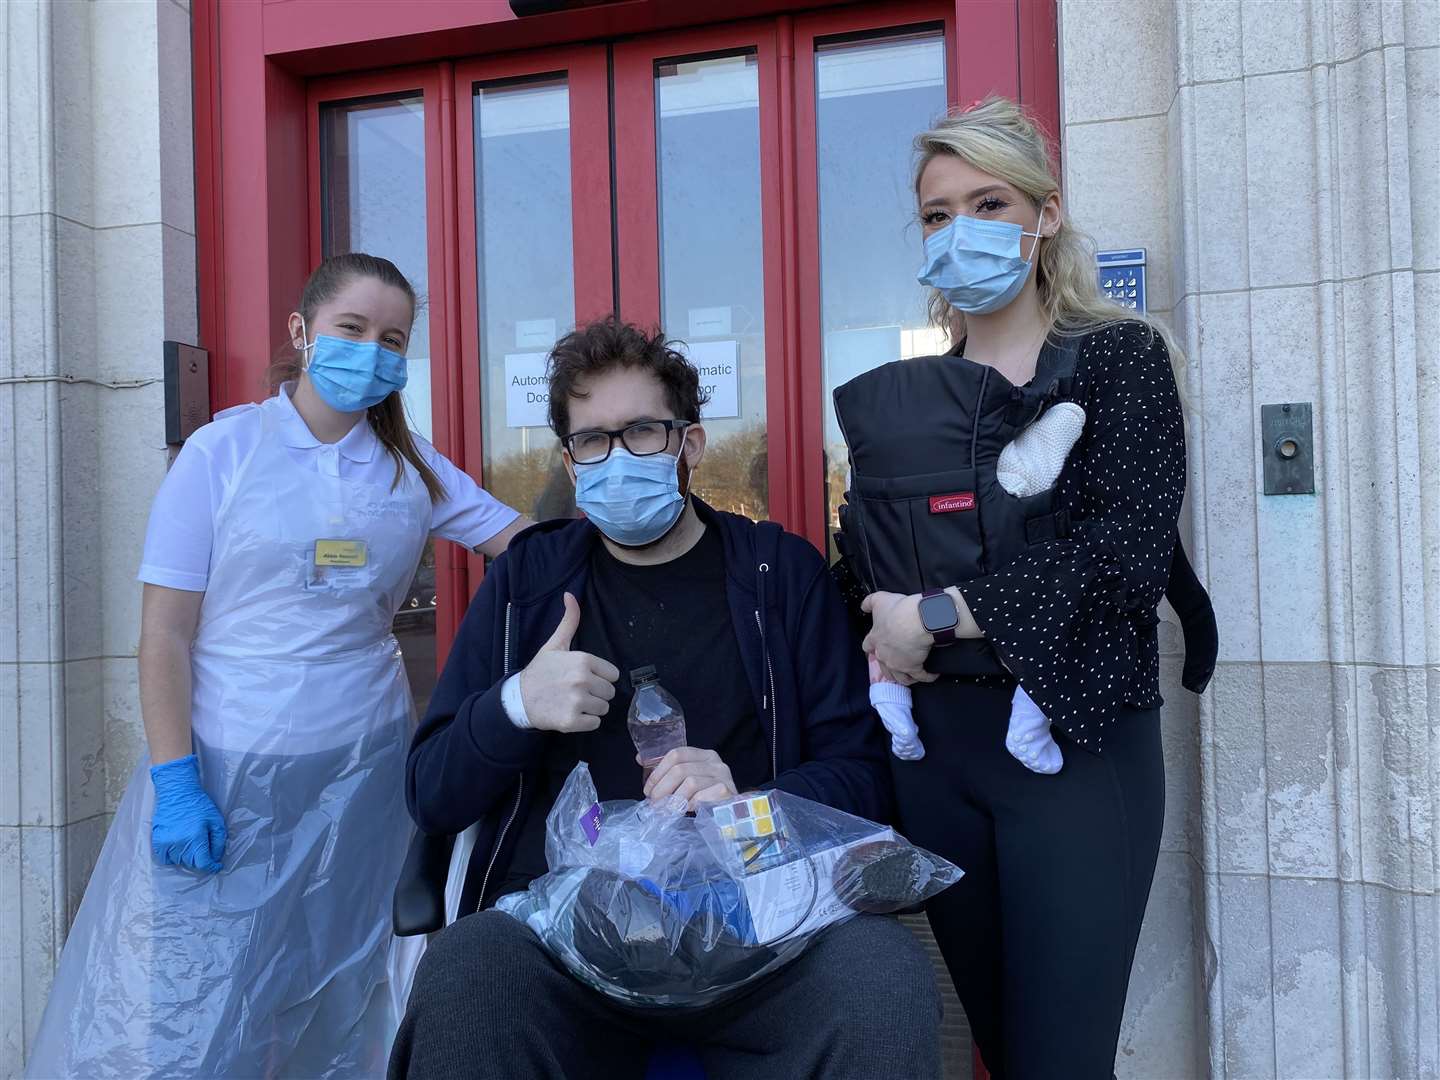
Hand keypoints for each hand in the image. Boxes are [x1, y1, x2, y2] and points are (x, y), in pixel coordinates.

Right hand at [149, 754, 226, 872]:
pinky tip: (178, 847)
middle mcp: (179, 843)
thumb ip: (218, 841)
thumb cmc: (199, 804)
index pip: (203, 863)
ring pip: (178, 861)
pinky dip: (172, 857)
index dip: (211, 867)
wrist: (177, 792)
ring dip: (186, 857)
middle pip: (191, 863)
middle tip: (204, 849)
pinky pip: (164, 859)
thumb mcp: (216, 820)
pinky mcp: (157, 840)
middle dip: (200, 859)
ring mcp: (166, 842)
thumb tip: (216, 858)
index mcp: (196, 837)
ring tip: (190, 844)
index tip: (216, 866)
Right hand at [520, 592, 618, 732]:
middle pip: (610, 692)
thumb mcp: (555, 644)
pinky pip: (595, 723)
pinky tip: (571, 714)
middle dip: (597, 693)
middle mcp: (582, 680)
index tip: (585, 678)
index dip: (600, 677)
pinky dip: (585, 722)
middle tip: (577, 691)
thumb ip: (569, 621)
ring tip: (574, 702)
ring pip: (604, 708)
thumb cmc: (540, 671)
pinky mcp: (572, 721)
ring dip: (592, 708)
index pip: (613, 674)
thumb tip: (570, 595)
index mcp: (583, 660)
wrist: (519, 699)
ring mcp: (577, 701)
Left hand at [643, 747, 736, 809]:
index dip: (658, 772)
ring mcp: (724, 777)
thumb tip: (640, 758)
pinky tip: (688, 811)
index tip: (648, 790)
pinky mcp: (727, 793)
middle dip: (662, 788)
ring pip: (690, 783)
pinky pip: (701, 797)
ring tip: (667, 811)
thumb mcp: (686, 781)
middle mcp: (716, 762)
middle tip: (654, 804)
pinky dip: (690, 805)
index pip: (676, 753)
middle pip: (680, 769)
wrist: (732, 817)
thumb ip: (667, 770)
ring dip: (674, 800)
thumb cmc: (706, 798)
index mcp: (704, 755)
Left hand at [861, 592, 936, 684]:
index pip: (868, 647)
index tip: (878, 648)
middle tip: (898, 664)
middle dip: (889, 667)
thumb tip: (864, 606)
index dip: (873, 648)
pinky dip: (927, 676)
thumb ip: (869, 602)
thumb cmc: (898, 609)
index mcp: (875, 639)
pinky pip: (921, 677)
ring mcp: (898, 664)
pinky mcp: (913, 668)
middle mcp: (884, 655)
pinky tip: (932, 674)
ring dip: (907, 677)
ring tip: (913, 675)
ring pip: (900, 677)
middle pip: (883, 667)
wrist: (916, 620)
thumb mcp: (880, 600)